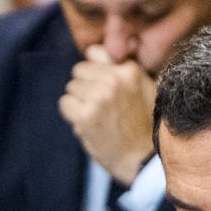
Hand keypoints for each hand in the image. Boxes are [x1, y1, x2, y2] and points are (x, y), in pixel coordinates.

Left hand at [59, 45, 158, 185]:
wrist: (144, 159)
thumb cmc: (144, 125)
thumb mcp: (145, 88)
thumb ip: (123, 70)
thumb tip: (93, 52)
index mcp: (130, 70)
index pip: (94, 52)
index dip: (94, 70)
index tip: (101, 84)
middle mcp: (114, 79)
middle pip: (79, 70)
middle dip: (85, 86)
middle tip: (100, 105)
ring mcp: (99, 97)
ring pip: (71, 87)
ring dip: (79, 101)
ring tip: (97, 116)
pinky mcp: (86, 115)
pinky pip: (65, 103)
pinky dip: (71, 114)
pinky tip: (88, 123)